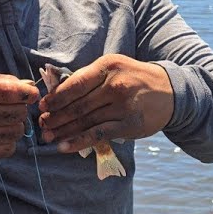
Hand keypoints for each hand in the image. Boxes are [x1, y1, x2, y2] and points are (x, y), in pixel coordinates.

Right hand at [0, 71, 38, 162]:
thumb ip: (1, 80)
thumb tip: (30, 86)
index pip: (8, 92)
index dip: (26, 93)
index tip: (32, 94)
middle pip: (17, 112)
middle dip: (21, 107)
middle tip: (12, 106)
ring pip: (17, 131)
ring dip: (16, 124)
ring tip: (4, 120)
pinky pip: (10, 148)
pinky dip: (9, 140)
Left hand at [37, 54, 173, 153]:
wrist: (170, 92)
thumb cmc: (135, 79)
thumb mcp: (114, 68)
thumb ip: (89, 79)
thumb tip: (57, 93)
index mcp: (107, 67)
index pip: (74, 84)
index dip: (55, 97)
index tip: (42, 106)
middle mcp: (115, 85)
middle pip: (77, 105)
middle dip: (55, 116)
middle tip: (42, 125)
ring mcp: (123, 106)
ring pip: (85, 121)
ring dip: (63, 131)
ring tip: (48, 137)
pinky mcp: (129, 124)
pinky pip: (98, 135)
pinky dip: (78, 141)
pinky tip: (64, 146)